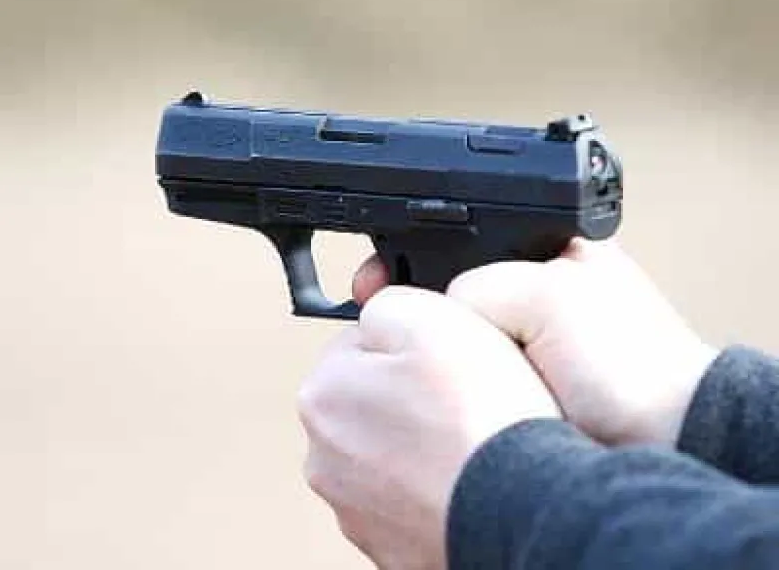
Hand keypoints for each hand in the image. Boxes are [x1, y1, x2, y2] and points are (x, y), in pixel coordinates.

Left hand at [298, 287, 559, 569]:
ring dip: (422, 443)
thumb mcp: (430, 315)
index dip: (411, 342)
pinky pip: (412, 495)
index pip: (361, 344)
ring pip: (393, 451)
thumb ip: (385, 302)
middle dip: (411, 394)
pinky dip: (434, 486)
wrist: (522, 507)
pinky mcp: (390, 543)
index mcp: (322, 395)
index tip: (443, 356)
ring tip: (468, 439)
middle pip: (374, 400)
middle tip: (460, 397)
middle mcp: (323, 458)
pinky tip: (465, 476)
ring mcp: (355, 507)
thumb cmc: (479, 416)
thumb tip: (377, 313)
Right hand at [352, 239, 718, 445]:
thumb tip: (436, 304)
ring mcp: (519, 342)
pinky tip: (432, 389)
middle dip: (406, 301)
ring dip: (422, 345)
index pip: (454, 235)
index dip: (407, 250)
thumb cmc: (630, 361)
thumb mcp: (549, 294)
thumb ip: (482, 283)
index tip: (374, 276)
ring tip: (396, 357)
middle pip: (444, 287)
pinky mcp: (514, 386)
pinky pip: (461, 376)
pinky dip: (444, 378)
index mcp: (540, 251)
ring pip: (447, 335)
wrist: (665, 437)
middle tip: (371, 312)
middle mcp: (526, 294)